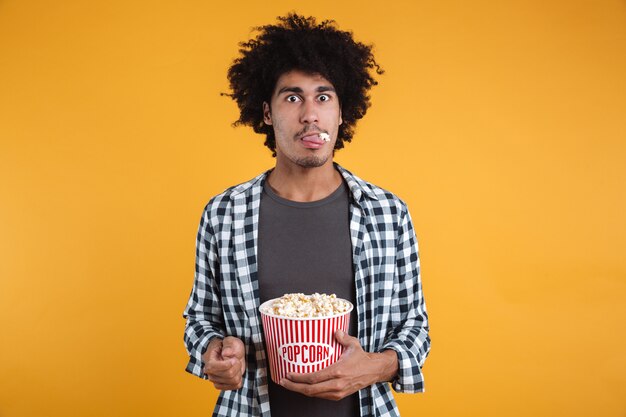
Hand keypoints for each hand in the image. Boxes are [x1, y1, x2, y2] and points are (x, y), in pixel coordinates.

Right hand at [202, 336, 245, 389]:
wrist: (227, 353)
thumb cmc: (227, 346)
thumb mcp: (229, 341)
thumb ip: (228, 346)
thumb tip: (225, 353)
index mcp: (209, 361)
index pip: (213, 368)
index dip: (226, 365)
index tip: (234, 359)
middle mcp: (210, 374)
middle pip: (229, 374)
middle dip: (237, 365)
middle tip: (236, 359)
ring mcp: (216, 381)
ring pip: (234, 381)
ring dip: (239, 371)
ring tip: (236, 365)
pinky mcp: (223, 386)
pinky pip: (236, 386)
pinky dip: (240, 378)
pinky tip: (236, 372)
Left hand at [280, 330, 397, 400]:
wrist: (373, 371)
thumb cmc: (362, 358)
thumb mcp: (352, 344)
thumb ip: (342, 337)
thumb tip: (334, 331)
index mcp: (338, 371)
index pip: (314, 378)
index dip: (299, 378)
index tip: (288, 374)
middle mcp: (336, 384)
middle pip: (311, 390)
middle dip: (294, 387)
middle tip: (283, 381)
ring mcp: (337, 392)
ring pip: (314, 395)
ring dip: (300, 391)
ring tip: (290, 384)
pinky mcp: (338, 395)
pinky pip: (320, 396)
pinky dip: (310, 392)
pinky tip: (303, 387)